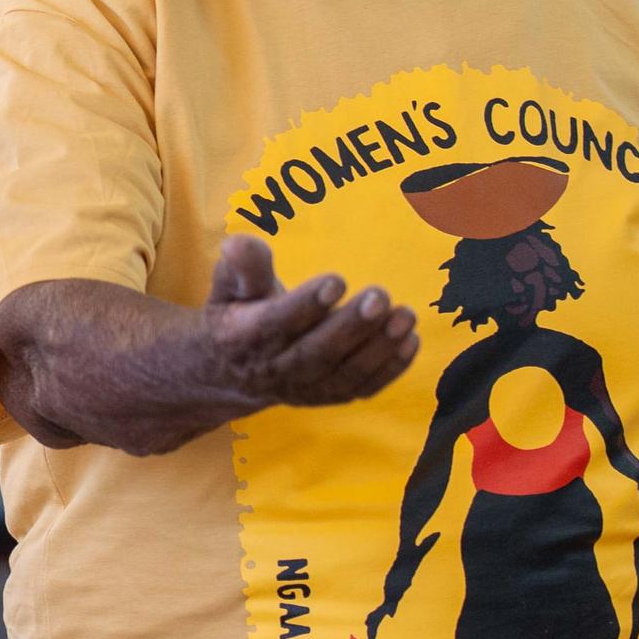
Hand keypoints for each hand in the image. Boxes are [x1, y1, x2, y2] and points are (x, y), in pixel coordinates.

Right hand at [196, 234, 415, 413]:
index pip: (275, 324)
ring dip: (379, 347)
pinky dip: (390, 369)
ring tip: (406, 315)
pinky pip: (362, 388)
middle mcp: (273, 370)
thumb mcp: (228, 287)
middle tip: (380, 296)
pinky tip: (410, 340)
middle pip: (316, 353)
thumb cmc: (235, 314)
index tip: (336, 280)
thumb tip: (238, 242)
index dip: (306, 304)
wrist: (231, 373)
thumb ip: (241, 267)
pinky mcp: (328, 396)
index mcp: (242, 338)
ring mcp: (303, 389)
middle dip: (352, 326)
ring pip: (344, 374)